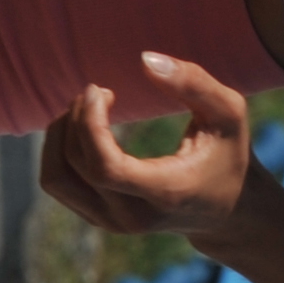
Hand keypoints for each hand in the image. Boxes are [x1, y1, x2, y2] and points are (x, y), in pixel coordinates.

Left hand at [37, 54, 257, 244]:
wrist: (226, 211)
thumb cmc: (228, 154)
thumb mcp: (227, 112)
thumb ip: (194, 83)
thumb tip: (145, 59)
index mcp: (164, 193)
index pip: (104, 168)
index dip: (89, 124)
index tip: (99, 90)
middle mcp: (132, 217)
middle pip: (75, 166)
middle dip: (76, 118)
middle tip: (99, 91)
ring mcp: (110, 223)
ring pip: (56, 178)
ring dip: (59, 134)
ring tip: (85, 108)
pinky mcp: (96, 218)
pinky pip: (58, 182)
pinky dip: (59, 149)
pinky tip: (84, 127)